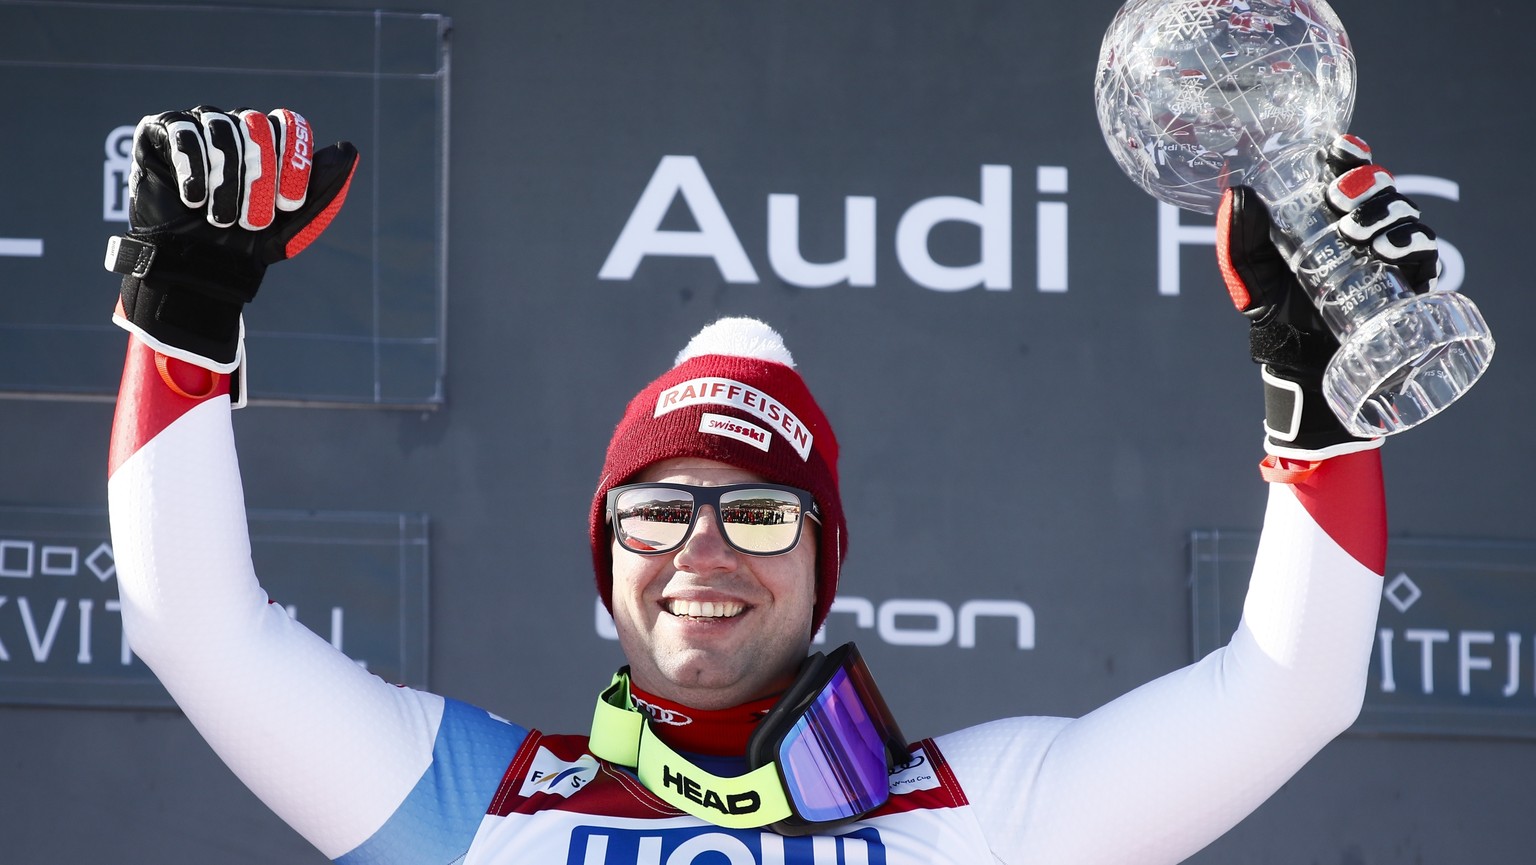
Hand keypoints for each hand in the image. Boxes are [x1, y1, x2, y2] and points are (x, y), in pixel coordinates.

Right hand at [106, 106, 358, 371]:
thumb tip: (349, 149)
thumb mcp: (296, 224)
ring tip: (221, 219)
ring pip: (221, 128)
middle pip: (257, 125)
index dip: (293, 163)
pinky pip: (182, 131)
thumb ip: (325, 188)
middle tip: (253, 222)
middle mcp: (235, 125)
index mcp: (269, 141)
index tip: (289, 206)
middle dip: (260, 177)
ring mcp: (197, 125)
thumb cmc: (246, 244)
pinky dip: (193, 168)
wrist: (197, 268)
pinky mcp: (160, 132)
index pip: (290, 124)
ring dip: (226, 182)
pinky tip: (194, 200)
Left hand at [1215, 134, 1439, 458]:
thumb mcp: (1250, 274)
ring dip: (1386, 212)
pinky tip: (1387, 250)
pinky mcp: (1408, 280)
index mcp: (1326, 214)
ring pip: (1405, 212)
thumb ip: (1240, 240)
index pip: (1346, 171)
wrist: (1298, 361)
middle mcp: (1363, 226)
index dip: (1349, 154)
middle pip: (1380, 185)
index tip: (1340, 150)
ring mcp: (1389, 251)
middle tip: (1340, 199)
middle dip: (1366, 183)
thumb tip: (1238, 194)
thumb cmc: (1276, 312)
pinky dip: (1410, 243)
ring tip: (1358, 231)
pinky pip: (1424, 250)